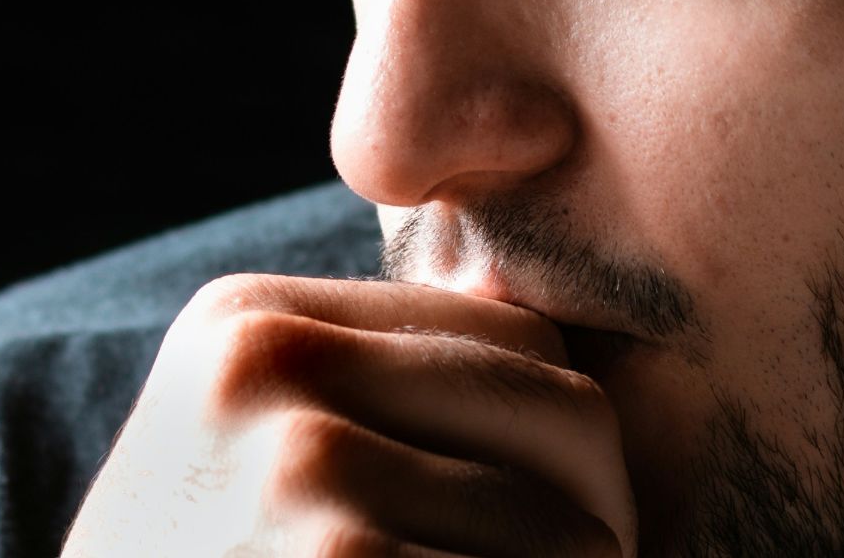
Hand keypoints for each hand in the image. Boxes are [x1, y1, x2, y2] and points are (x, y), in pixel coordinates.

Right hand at [60, 274, 637, 556]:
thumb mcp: (248, 466)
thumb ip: (376, 390)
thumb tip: (556, 336)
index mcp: (248, 317)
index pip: (514, 334)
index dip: (562, 441)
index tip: (552, 521)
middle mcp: (266, 362)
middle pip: (563, 409)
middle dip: (595, 516)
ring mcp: (297, 462)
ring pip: (571, 525)